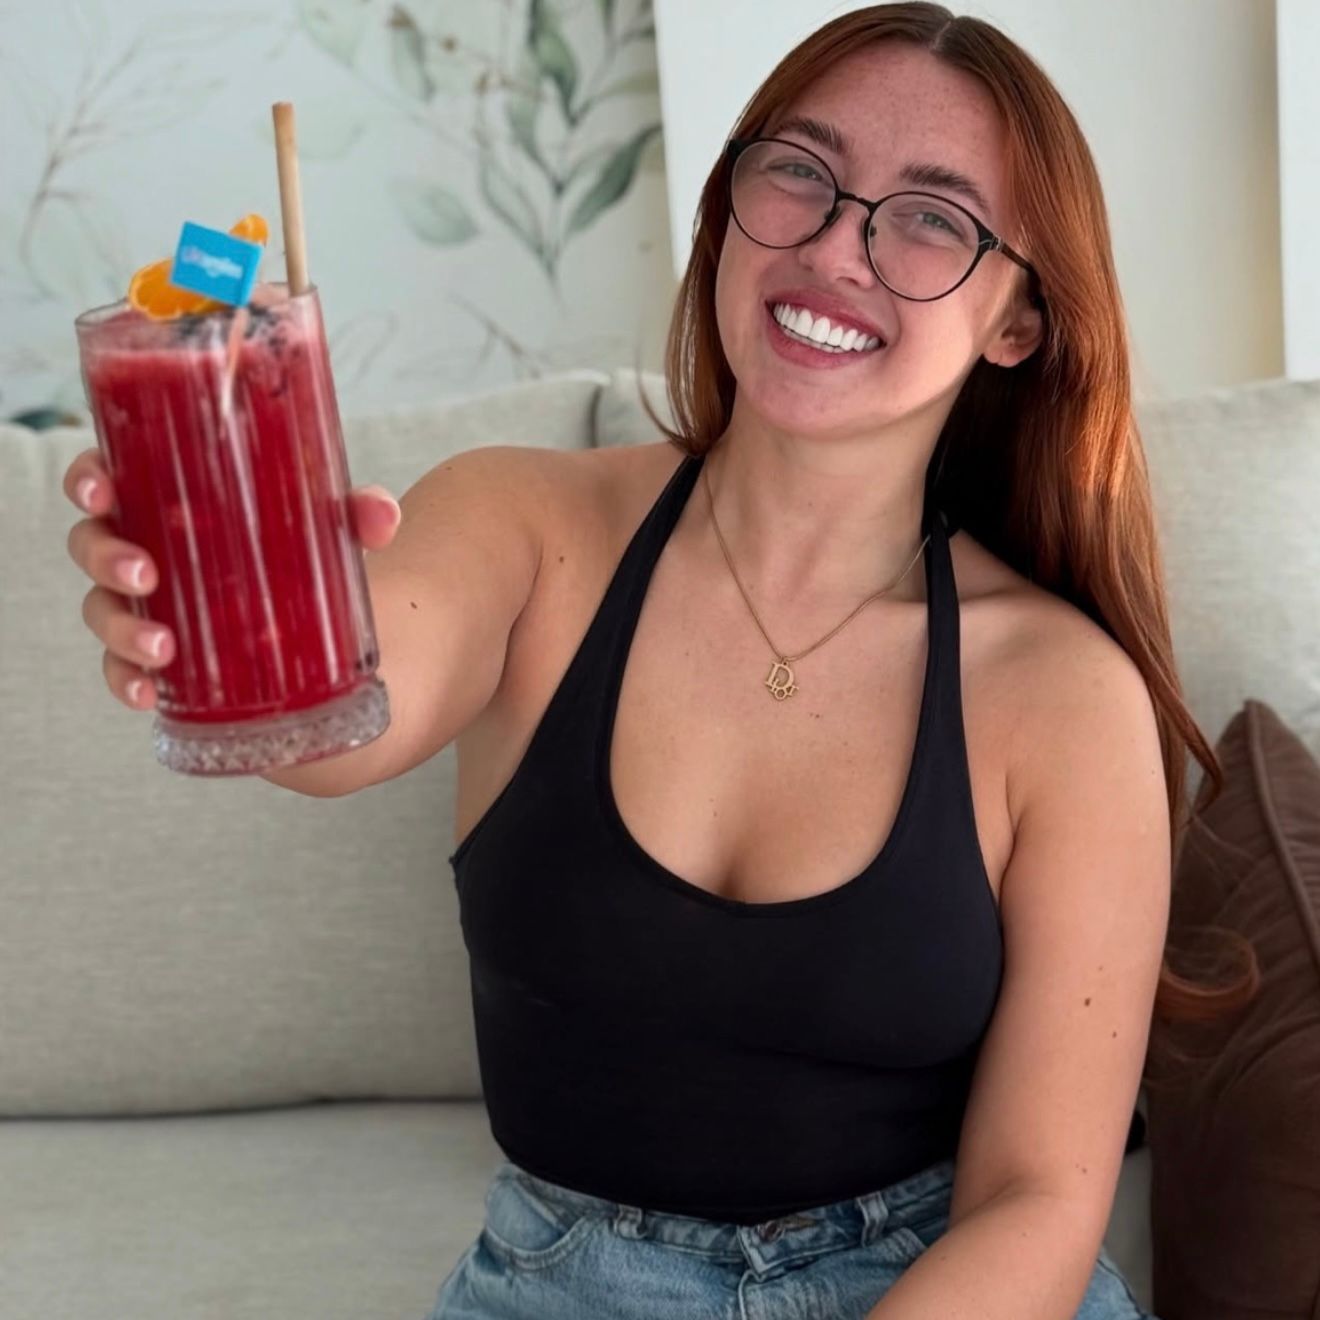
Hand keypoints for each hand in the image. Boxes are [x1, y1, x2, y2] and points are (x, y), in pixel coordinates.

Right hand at [63, 449, 400, 710]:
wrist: (317, 615)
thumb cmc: (300, 545)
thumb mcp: (331, 525)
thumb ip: (358, 513)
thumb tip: (381, 516)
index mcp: (164, 499)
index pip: (103, 478)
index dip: (88, 479)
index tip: (102, 491)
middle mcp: (141, 547)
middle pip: (91, 544)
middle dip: (106, 558)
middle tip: (146, 574)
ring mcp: (142, 605)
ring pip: (102, 610)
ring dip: (121, 628)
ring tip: (162, 647)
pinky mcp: (154, 654)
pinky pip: (119, 668)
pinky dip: (126, 680)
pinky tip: (148, 694)